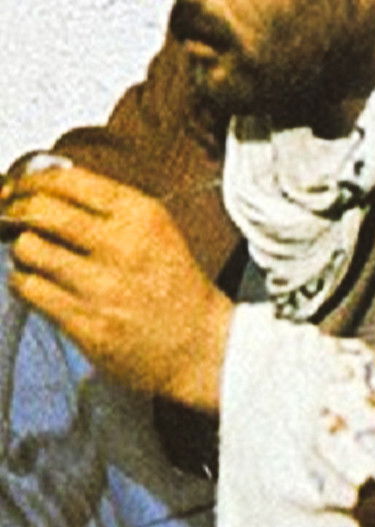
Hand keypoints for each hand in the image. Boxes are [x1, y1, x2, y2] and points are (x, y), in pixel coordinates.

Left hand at [2, 164, 229, 410]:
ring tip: (35, 258)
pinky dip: (24, 283)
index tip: (16, 189)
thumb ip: (110, 209)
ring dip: (23, 251)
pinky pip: (29, 289)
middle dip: (13, 210)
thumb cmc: (175, 287)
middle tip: (8, 217)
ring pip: (29, 248)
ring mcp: (103, 286)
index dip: (30, 182)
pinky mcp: (86, 322)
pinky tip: (39, 285)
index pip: (69, 180)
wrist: (202, 346)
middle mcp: (123, 245)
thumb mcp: (157, 231)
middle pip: (41, 210)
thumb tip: (44, 189)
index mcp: (144, 215)